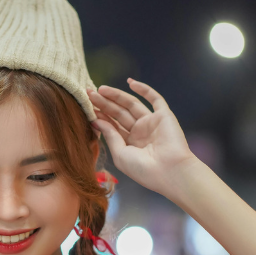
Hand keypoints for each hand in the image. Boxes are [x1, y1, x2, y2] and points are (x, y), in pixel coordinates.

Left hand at [87, 78, 197, 194]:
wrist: (170, 172)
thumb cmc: (143, 169)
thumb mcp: (120, 154)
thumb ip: (110, 135)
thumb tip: (96, 119)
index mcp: (129, 143)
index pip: (112, 125)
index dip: (99, 115)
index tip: (86, 106)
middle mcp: (140, 132)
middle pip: (118, 113)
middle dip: (104, 103)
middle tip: (88, 93)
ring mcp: (152, 122)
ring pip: (131, 104)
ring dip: (117, 95)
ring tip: (100, 89)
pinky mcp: (164, 115)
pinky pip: (155, 99)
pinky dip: (144, 89)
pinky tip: (130, 83)